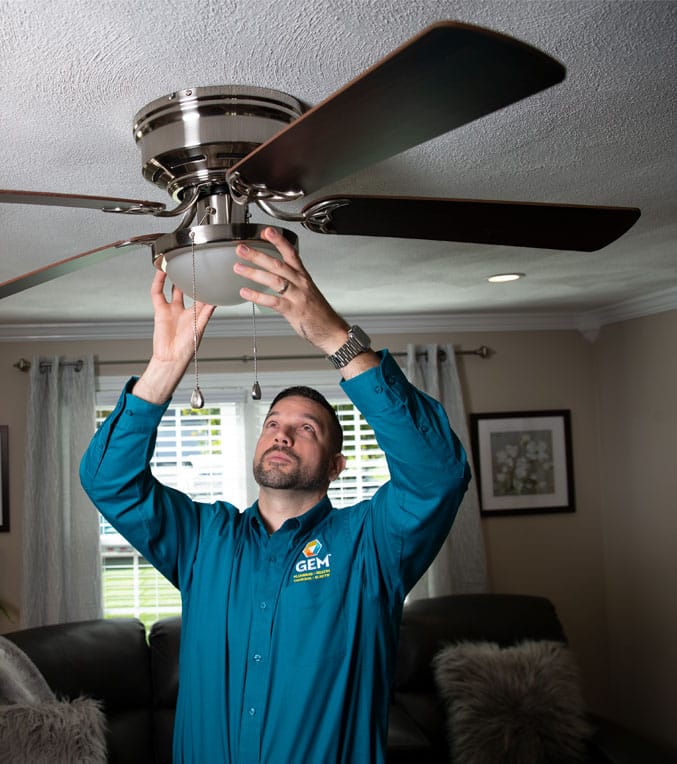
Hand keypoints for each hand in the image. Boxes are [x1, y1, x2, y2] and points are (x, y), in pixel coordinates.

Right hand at [133, 270, 215, 403]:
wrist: (170, 358)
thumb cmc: (187, 347)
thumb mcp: (200, 327)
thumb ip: (206, 312)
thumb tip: (216, 300)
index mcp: (197, 314)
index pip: (203, 296)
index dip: (207, 285)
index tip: (212, 273)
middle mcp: (185, 310)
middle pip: (188, 290)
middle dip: (191, 278)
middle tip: (194, 263)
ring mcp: (172, 309)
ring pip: (173, 289)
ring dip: (174, 277)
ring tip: (177, 262)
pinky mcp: (160, 310)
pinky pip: (157, 293)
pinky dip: (158, 282)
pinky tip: (162, 272)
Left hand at [234, 227, 349, 354]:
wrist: (331, 329)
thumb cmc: (318, 312)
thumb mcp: (306, 290)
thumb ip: (291, 280)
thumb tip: (274, 273)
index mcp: (303, 276)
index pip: (291, 253)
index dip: (279, 241)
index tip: (266, 231)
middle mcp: (300, 283)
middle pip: (278, 264)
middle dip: (258, 255)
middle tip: (242, 248)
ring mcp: (297, 296)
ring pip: (275, 280)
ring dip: (254, 273)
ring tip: (238, 268)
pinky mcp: (293, 310)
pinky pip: (273, 301)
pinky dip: (257, 296)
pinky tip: (245, 292)